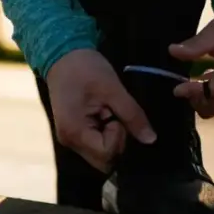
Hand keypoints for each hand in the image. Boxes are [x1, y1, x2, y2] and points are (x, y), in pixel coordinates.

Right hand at [46, 48, 157, 172]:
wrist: (62, 53)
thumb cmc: (86, 69)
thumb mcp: (113, 89)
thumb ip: (132, 116)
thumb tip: (151, 140)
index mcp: (75, 131)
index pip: (107, 154)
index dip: (118, 136)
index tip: (115, 114)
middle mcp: (69, 140)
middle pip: (103, 160)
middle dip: (116, 142)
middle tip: (114, 115)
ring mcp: (69, 137)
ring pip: (100, 154)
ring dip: (110, 138)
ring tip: (107, 113)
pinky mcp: (72, 131)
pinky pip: (94, 144)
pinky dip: (103, 134)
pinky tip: (102, 115)